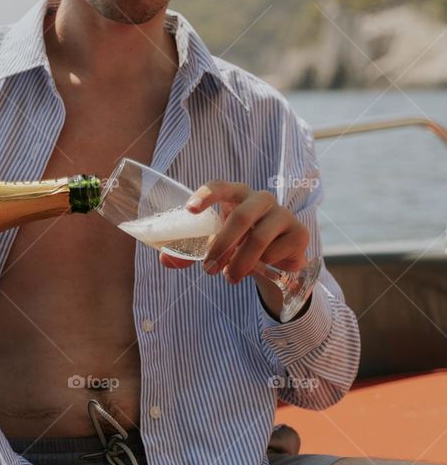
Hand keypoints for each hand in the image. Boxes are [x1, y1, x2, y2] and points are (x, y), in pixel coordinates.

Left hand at [180, 180, 309, 283]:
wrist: (278, 261)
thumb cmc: (240, 245)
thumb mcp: (215, 247)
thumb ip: (189, 253)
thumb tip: (165, 260)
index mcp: (236, 195)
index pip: (220, 186)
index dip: (206, 195)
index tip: (190, 210)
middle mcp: (260, 199)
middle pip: (240, 216)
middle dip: (221, 245)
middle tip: (208, 269)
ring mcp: (282, 214)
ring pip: (258, 238)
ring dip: (239, 263)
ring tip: (229, 278)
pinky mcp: (299, 232)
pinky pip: (275, 252)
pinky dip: (262, 266)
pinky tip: (261, 269)